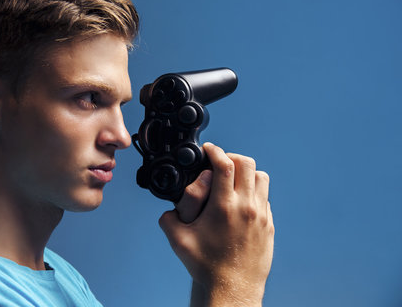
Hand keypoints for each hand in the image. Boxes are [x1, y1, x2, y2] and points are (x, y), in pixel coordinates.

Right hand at [159, 143, 273, 305]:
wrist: (233, 288)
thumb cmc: (206, 266)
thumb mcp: (178, 241)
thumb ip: (168, 220)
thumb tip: (168, 209)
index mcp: (223, 207)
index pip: (224, 164)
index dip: (215, 151)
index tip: (208, 149)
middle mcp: (246, 207)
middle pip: (246, 163)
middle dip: (231, 157)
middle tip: (220, 162)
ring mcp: (261, 215)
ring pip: (261, 177)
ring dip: (246, 172)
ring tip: (234, 179)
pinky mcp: (269, 225)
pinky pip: (265, 197)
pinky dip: (254, 191)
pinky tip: (241, 201)